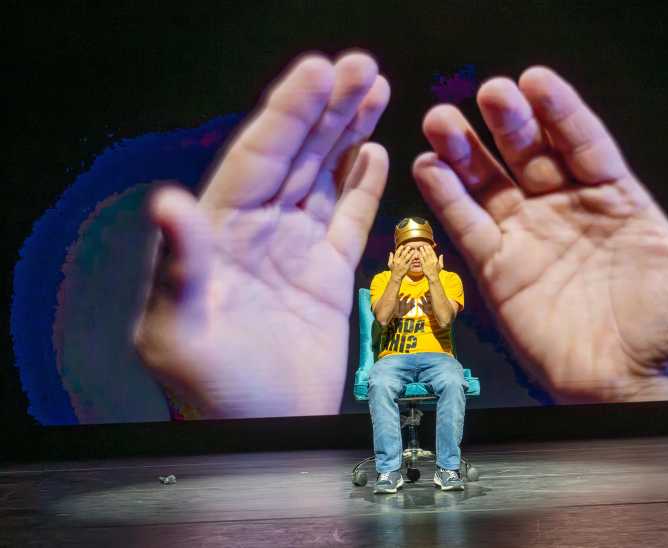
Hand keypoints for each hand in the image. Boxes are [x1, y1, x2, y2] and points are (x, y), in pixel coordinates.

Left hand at [134, 52, 390, 417]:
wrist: (260, 435)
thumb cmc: (211, 392)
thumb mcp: (179, 332)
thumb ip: (180, 265)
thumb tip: (167, 202)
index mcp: (219, 231)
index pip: (257, 156)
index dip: (288, 112)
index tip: (318, 72)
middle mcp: (257, 230)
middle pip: (296, 154)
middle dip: (327, 107)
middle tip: (360, 66)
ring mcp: (294, 248)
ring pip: (324, 175)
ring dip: (347, 132)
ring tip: (374, 89)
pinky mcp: (326, 273)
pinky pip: (347, 217)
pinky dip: (362, 183)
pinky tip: (373, 150)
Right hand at [388, 244, 413, 278]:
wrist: (396, 277)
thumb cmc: (393, 270)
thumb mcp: (390, 264)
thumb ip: (390, 258)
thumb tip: (391, 252)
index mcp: (395, 260)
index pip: (397, 253)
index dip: (400, 249)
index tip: (403, 246)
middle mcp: (399, 262)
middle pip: (403, 254)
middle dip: (406, 250)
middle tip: (409, 246)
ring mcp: (403, 264)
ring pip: (407, 257)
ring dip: (410, 253)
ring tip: (413, 250)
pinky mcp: (406, 267)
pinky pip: (410, 262)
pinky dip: (412, 258)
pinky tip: (415, 256)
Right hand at [413, 67, 667, 402]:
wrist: (632, 387)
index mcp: (613, 197)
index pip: (582, 141)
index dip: (560, 110)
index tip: (537, 81)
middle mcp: (565, 208)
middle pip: (529, 152)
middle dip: (509, 121)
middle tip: (490, 93)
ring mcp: (529, 236)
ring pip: (490, 183)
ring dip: (465, 151)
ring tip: (443, 121)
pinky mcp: (499, 269)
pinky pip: (469, 227)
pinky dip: (447, 199)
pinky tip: (429, 168)